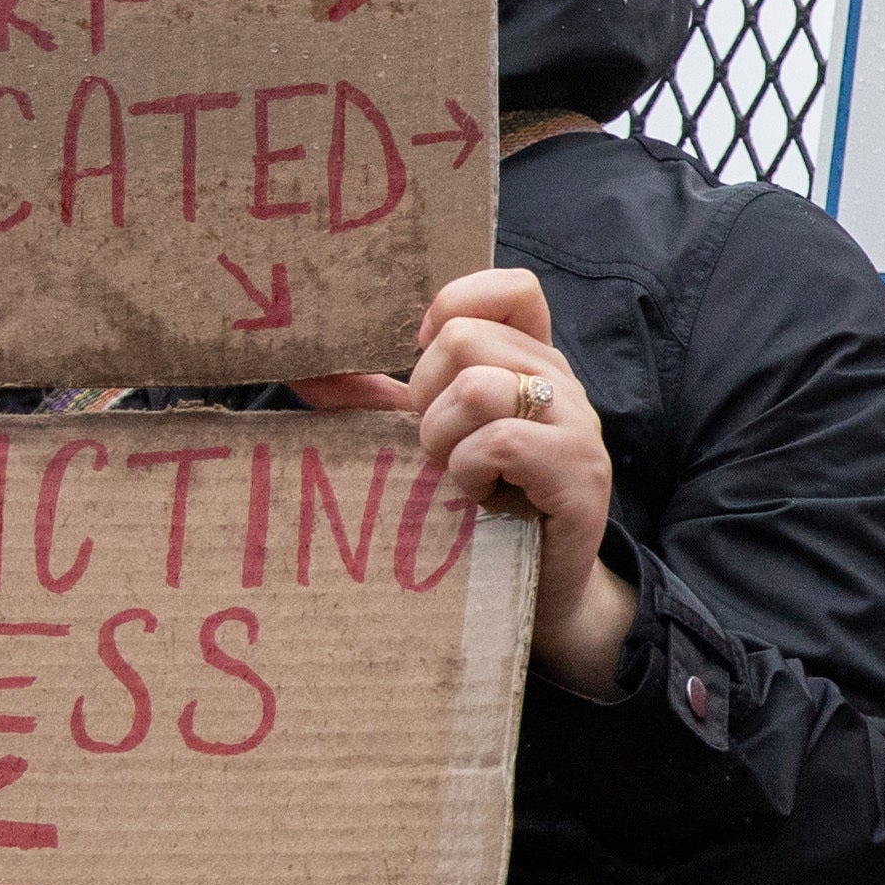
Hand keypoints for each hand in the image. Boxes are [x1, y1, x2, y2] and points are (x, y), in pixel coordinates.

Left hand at [301, 268, 628, 697]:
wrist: (540, 597)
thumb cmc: (480, 514)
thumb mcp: (430, 444)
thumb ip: (379, 403)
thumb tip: (305, 370)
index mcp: (532, 364)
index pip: (513, 288)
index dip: (457, 305)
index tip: (425, 357)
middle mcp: (563, 384)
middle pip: (466, 337)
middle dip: (425, 395)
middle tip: (435, 448)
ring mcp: (578, 427)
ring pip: (479, 386)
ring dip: (442, 438)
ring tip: (453, 476)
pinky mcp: (580, 475)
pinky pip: (502, 441)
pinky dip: (469, 470)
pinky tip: (475, 499)